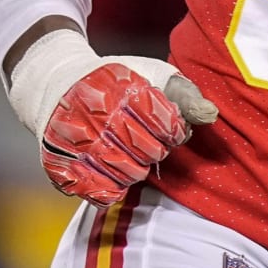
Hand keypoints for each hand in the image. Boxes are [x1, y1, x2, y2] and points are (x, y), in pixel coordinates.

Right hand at [7, 30, 217, 205]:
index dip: (173, 130)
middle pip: (150, 153)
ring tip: (131, 154)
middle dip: (157, 149)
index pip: (167, 125)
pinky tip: (114, 173)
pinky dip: (114, 188)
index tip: (167, 126)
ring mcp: (78, 144)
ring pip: (128, 175)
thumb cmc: (116, 82)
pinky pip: (100, 192)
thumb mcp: (151, 74)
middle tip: (147, 141)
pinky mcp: (62, 167)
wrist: (56, 84)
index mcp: (123, 90)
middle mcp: (98, 117)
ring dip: (138, 168)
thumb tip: (210, 115)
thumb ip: (182, 93)